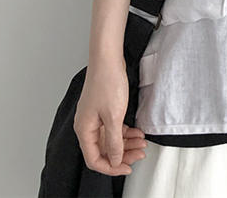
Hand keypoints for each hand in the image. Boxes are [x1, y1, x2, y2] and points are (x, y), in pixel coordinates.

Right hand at [74, 60, 146, 175]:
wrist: (108, 59)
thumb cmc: (107, 82)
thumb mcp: (114, 116)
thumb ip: (114, 141)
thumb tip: (115, 160)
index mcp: (84, 130)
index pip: (94, 159)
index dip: (111, 167)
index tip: (127, 168)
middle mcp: (87, 126)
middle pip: (104, 150)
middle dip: (123, 154)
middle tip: (139, 154)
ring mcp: (95, 117)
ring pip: (110, 139)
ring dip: (126, 143)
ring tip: (142, 143)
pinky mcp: (103, 109)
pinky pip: (113, 127)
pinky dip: (125, 132)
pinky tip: (137, 132)